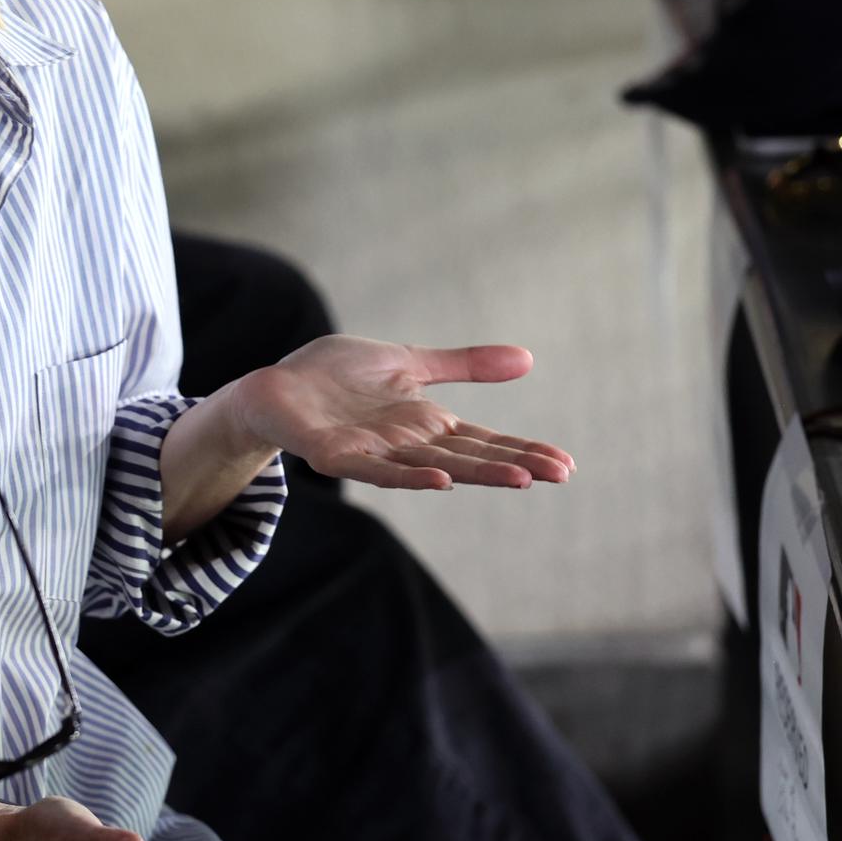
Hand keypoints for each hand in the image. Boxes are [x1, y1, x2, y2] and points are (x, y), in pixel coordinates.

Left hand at [213, 336, 574, 491]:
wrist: (275, 384)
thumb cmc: (336, 376)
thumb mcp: (408, 362)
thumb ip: (462, 365)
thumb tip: (527, 359)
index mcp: (424, 423)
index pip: (484, 440)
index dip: (522, 450)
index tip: (565, 464)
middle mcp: (405, 443)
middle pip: (468, 457)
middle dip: (513, 465)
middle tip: (559, 474)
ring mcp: (372, 451)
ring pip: (431, 466)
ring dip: (473, 474)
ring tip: (518, 479)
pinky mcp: (335, 453)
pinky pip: (375, 470)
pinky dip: (407, 477)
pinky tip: (440, 481)